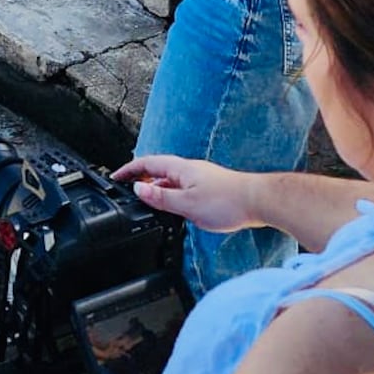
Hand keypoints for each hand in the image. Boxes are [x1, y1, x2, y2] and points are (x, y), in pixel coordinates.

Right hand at [110, 155, 264, 232]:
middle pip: (158, 170)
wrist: (258, 201)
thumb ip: (161, 197)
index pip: (146, 163)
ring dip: (158, 188)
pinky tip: (177, 209)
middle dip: (141, 179)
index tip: (116, 178)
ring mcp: (200, 178)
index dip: (129, 170)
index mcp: (180, 168)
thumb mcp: (187, 204)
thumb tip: (139, 189)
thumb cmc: (228, 201)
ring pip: (171, 180)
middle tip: (129, 192)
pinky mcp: (210, 188)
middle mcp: (189, 169)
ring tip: (149, 204)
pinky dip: (173, 195)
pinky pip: (183, 188)